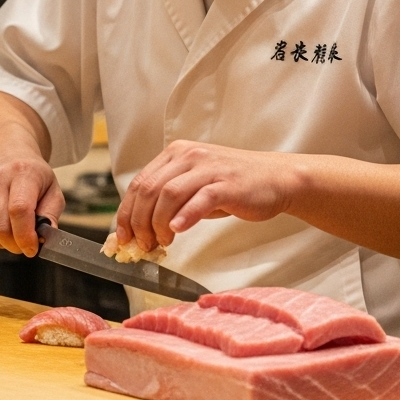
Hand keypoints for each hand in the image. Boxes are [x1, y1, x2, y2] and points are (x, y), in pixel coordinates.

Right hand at [0, 152, 64, 256]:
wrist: (5, 152)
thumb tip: (45, 237)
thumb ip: (51, 214)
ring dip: (3, 243)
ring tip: (14, 232)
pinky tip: (0, 225)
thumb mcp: (52, 188)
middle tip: (24, 244)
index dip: (25, 236)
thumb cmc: (30, 173)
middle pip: (1, 227)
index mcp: (22, 172)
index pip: (19, 210)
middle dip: (15, 245)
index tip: (32, 247)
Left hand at [115, 141, 296, 251]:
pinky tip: (177, 231)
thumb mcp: (195, 187)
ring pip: (168, 194)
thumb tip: (140, 229)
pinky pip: (199, 199)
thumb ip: (169, 202)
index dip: (126, 212)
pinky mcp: (226, 183)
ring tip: (161, 243)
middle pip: (149, 189)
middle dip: (139, 222)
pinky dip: (184, 217)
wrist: (276, 178)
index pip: (139, 182)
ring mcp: (208, 168)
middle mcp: (188, 155)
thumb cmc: (234, 187)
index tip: (123, 235)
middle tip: (142, 245)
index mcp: (176, 154)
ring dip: (158, 224)